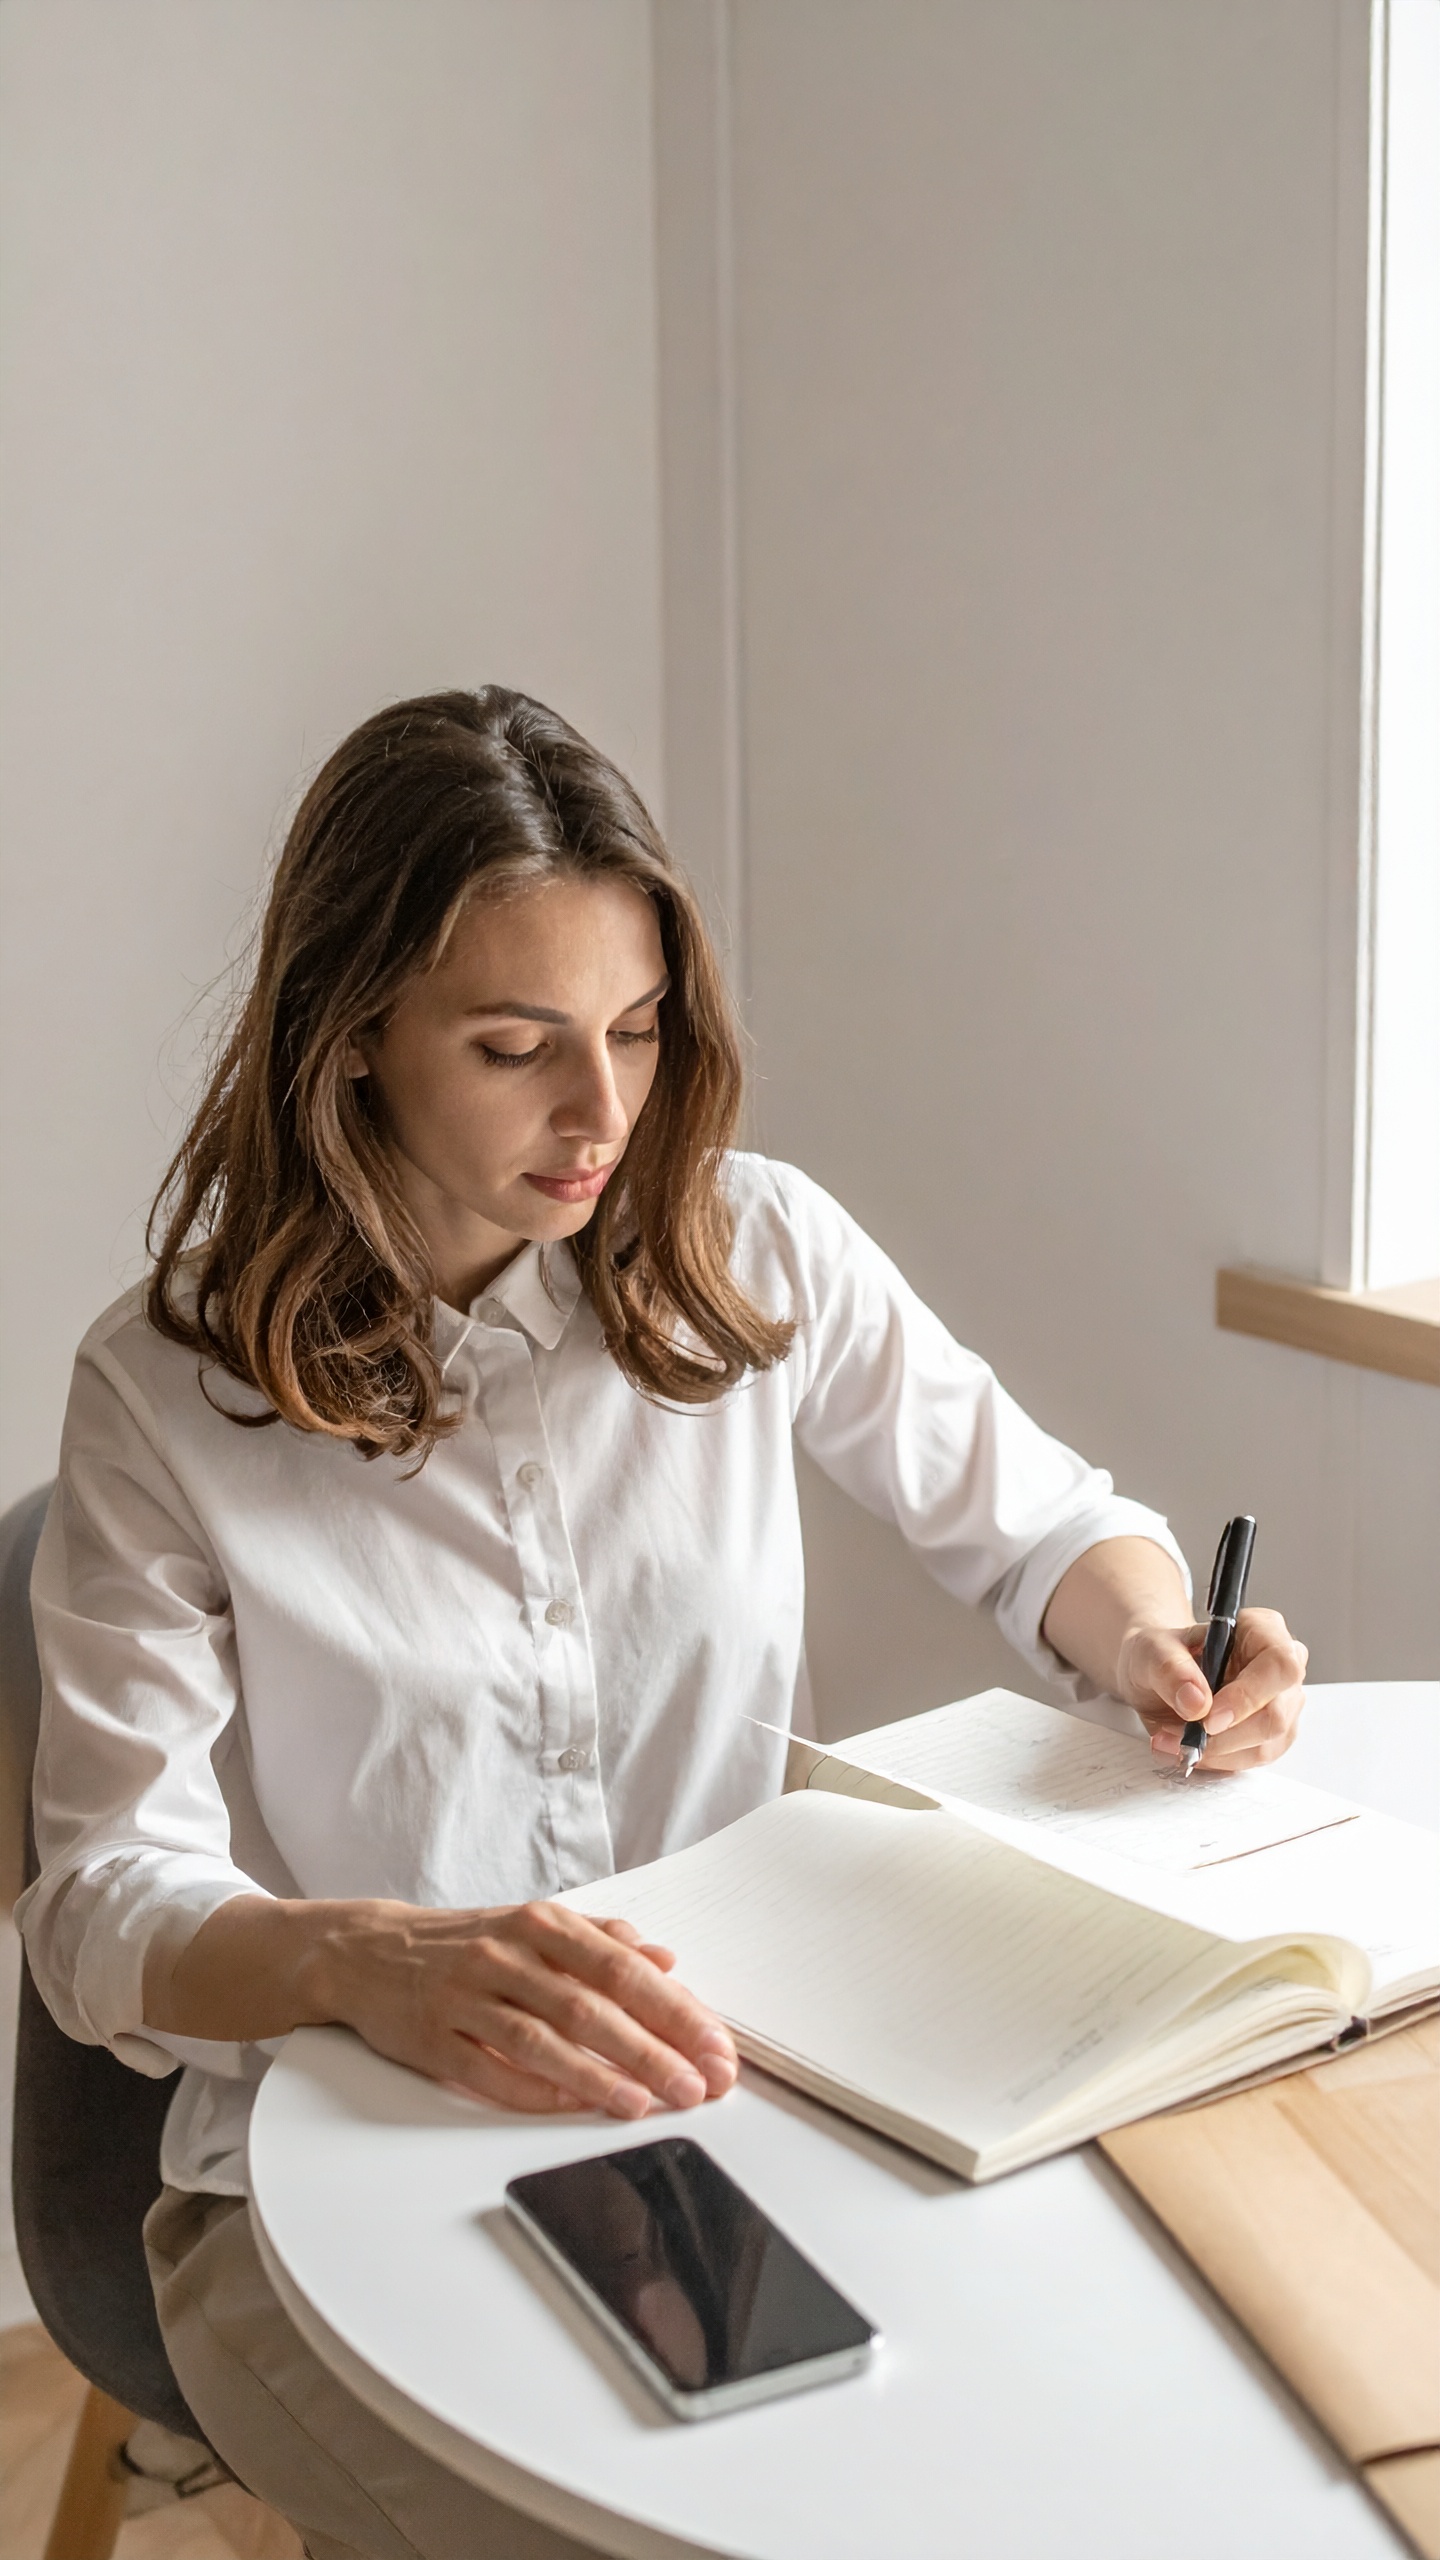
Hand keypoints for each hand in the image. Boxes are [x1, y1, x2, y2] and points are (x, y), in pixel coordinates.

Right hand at [313, 1897, 737, 2118]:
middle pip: (592, 2005)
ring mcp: (468, 1997)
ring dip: (602, 2075)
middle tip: (699, 2085)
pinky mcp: (436, 2038)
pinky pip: (493, 2072)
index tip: (716, 2046)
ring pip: (545, 2038)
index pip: (624, 1968)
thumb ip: (601, 1940)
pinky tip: (577, 2107)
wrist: (368, 1951)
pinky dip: (538, 2091)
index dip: (676, 2010)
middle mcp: (508, 1955)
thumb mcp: (534, 1924)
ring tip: (648, 2103)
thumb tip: (665, 1960)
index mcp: (542, 1924)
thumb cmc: (465, 1942)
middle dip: (654, 2049)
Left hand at [1116, 1608, 1308, 1772]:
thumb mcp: (1151, 1650)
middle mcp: (1281, 1669)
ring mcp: (1282, 1704)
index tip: (1208, 1718)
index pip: (1279, 1665)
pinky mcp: (1271, 1736)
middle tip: (1183, 1737)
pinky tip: (1189, 1748)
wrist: (1155, 1675)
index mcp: (1263, 1631)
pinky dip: (1217, 1761)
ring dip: (1216, 1752)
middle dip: (1225, 1736)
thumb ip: (1170, 1669)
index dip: (1247, 1697)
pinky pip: (1253, 1759)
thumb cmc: (1161, 1654)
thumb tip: (1197, 1701)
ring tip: (1173, 1741)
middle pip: (1276, 1715)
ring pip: (1266, 1744)